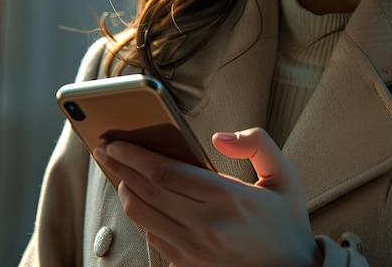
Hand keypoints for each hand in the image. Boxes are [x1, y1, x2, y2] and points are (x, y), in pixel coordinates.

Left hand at [94, 127, 321, 266]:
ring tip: (118, 172)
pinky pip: (152, 236)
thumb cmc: (286, 223)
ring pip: (143, 216)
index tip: (118, 142)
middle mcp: (207, 227)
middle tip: (105, 150)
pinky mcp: (188, 265)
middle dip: (121, 167)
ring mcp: (194, 250)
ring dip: (124, 190)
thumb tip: (220, 137)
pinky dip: (139, 214)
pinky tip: (137, 199)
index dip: (136, 155)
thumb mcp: (285, 176)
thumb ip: (258, 145)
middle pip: (148, 191)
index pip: (167, 172)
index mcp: (230, 200)